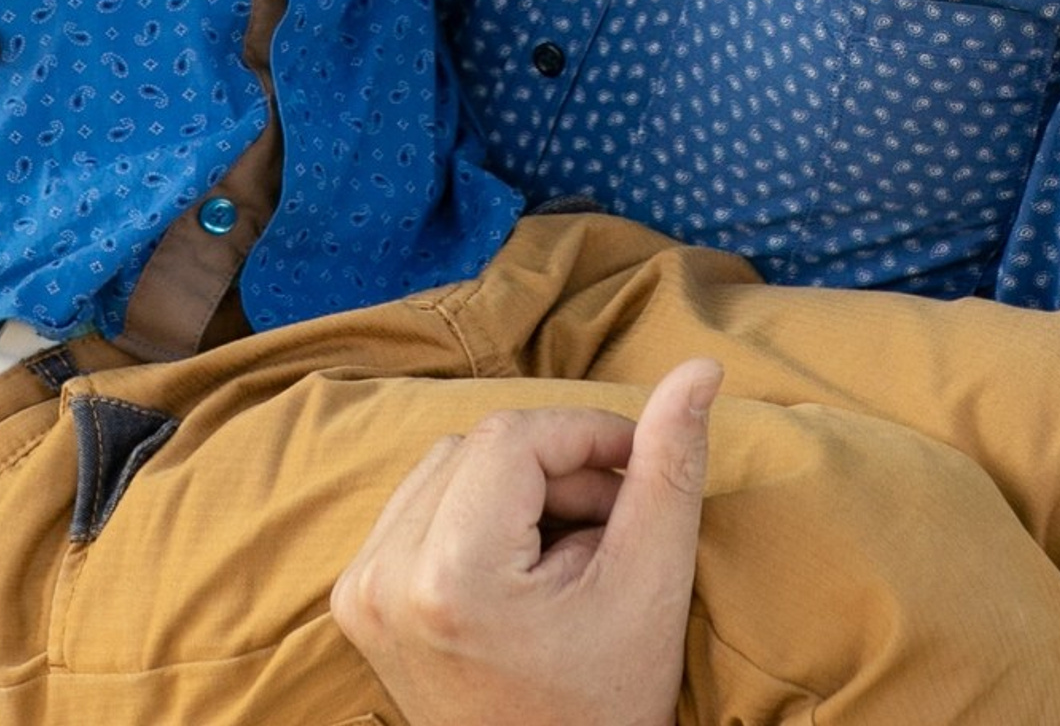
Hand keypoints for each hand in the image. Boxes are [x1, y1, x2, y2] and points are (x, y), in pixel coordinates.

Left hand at [331, 358, 722, 725]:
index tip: (638, 468)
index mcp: (447, 576)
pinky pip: (422, 504)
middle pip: (482, 446)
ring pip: (451, 465)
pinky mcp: (359, 601)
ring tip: (571, 552)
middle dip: (557, 470)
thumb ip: (670, 466)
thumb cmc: (609, 701)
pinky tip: (523, 568)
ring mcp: (362, 592)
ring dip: (518, 489)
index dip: (587, 436)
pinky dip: (478, 514)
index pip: (517, 434)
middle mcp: (384, 579)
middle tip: (611, 527)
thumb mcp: (653, 581)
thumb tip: (701, 367)